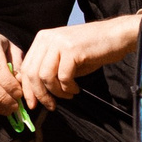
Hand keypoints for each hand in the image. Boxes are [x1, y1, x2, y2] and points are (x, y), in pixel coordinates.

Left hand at [16, 12, 141, 107]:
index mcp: (42, 39)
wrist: (115, 36)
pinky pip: (63, 77)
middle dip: (39, 94)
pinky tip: (76, 89)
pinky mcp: (71, 49)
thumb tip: (33, 91)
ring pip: (45, 76)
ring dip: (56, 92)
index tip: (33, 104)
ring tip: (67, 95)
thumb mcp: (64, 58)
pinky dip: (69, 88)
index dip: (27, 89)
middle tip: (50, 106)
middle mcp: (47, 39)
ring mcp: (58, 42)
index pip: (25, 67)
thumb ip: (48, 69)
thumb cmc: (91, 50)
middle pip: (32, 73)